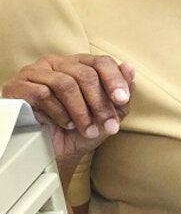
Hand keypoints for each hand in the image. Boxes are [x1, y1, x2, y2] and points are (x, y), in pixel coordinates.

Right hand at [3, 54, 134, 165]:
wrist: (55, 152)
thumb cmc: (81, 130)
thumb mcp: (108, 113)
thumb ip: (120, 92)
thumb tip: (130, 67)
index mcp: (80, 65)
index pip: (100, 62)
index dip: (114, 80)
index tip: (122, 100)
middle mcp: (57, 63)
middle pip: (85, 74)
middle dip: (100, 103)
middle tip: (108, 125)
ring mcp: (35, 72)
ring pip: (65, 83)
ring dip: (81, 111)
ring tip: (86, 129)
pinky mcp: (18, 87)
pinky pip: (42, 93)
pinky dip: (58, 112)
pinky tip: (64, 124)